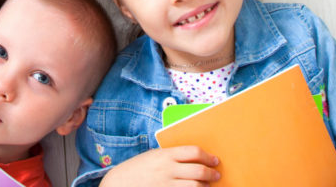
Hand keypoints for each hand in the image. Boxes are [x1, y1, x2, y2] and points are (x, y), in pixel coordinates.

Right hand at [99, 147, 219, 186]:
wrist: (119, 183)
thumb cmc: (137, 168)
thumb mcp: (153, 156)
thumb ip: (172, 156)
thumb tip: (194, 159)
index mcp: (165, 155)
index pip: (194, 152)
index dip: (208, 157)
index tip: (215, 160)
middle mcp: (167, 169)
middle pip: (198, 170)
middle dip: (211, 173)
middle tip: (216, 175)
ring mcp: (166, 184)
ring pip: (195, 186)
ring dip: (205, 186)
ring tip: (207, 185)